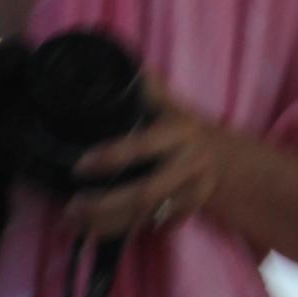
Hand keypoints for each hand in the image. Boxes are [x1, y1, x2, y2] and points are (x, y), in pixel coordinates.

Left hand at [69, 74, 224, 242]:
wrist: (227, 160)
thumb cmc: (189, 129)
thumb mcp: (175, 106)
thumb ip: (154, 92)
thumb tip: (134, 67)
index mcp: (180, 133)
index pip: (143, 147)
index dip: (111, 158)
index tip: (79, 166)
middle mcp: (187, 164)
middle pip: (144, 193)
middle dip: (105, 205)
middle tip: (71, 208)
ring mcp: (190, 192)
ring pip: (146, 216)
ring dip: (108, 223)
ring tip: (75, 223)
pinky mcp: (188, 212)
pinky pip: (154, 226)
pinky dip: (126, 230)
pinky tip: (98, 230)